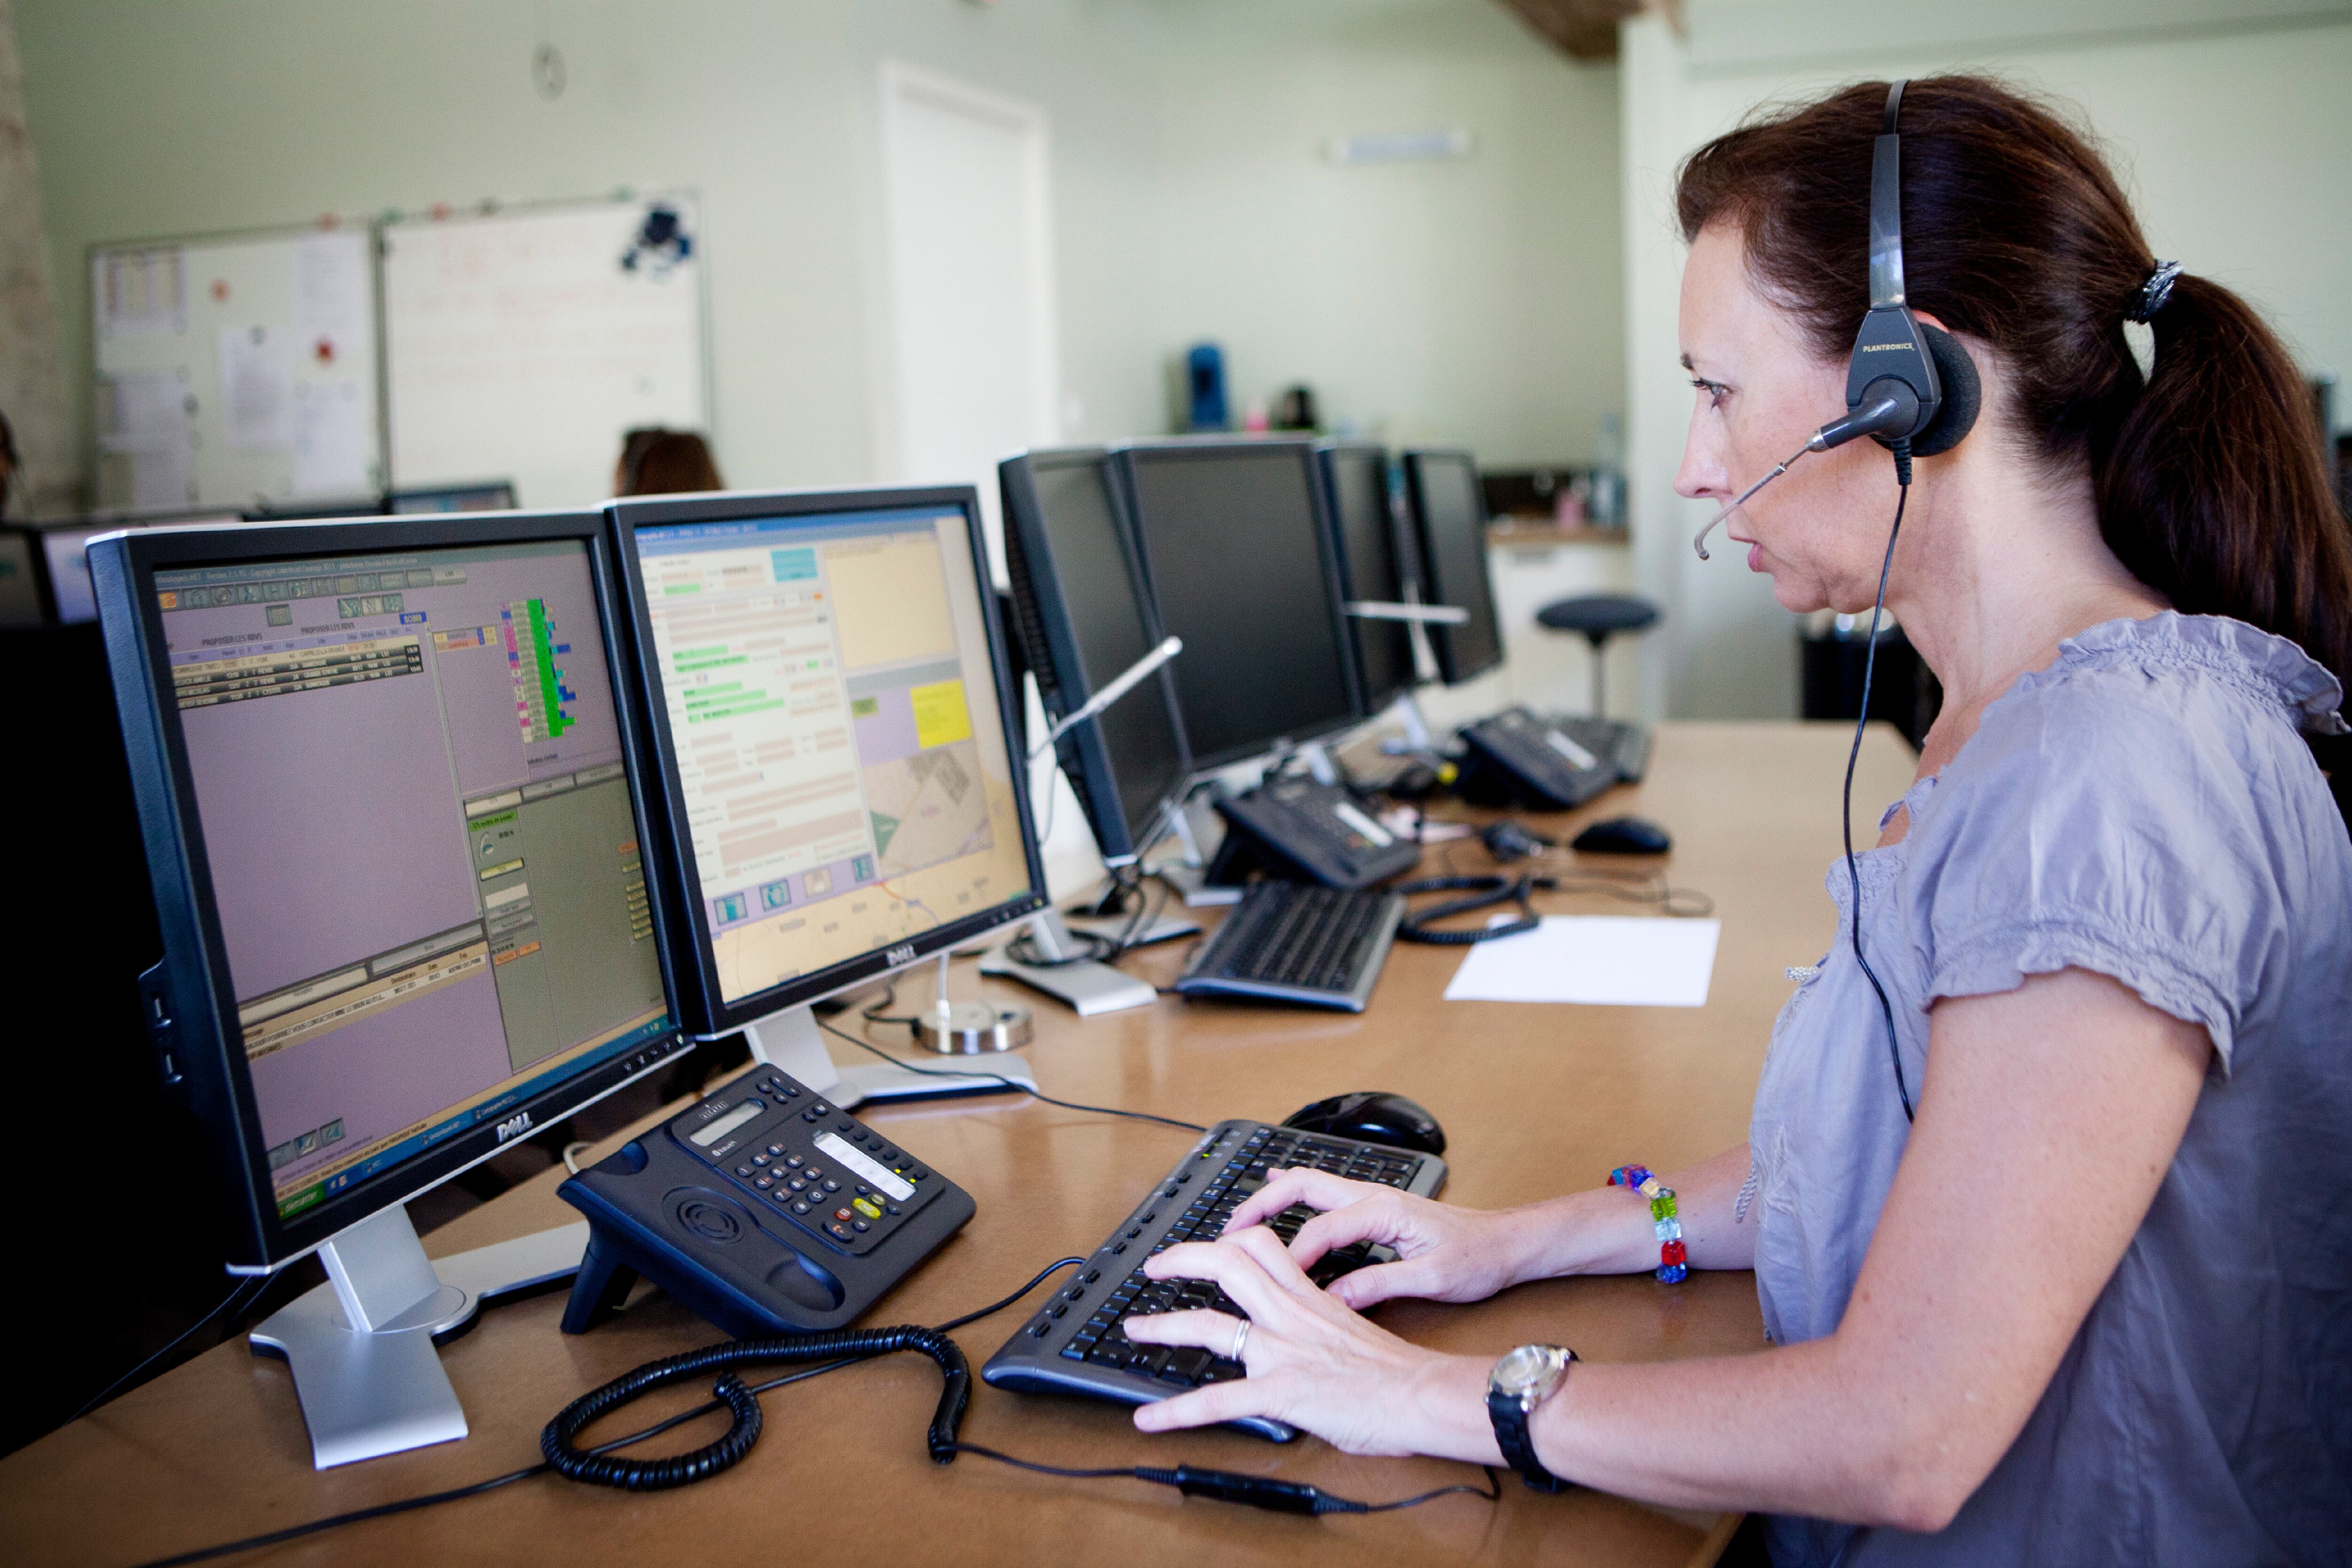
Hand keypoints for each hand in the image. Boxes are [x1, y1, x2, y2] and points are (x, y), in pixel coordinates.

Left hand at [1121, 1227, 1494, 1460]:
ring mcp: (1281, 1351)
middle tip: (1155, 1266)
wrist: (1421, 1395)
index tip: (1212, 1242)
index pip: (1264, 1246)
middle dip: (1182, 1258)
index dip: (1230, 1238)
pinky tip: (1148, 1421)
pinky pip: (1217, 1401)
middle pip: (1228, 1263)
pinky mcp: (1279, 1391)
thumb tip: (1308, 1337)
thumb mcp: (1356, 1330)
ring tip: (1133, 1329)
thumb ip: (1324, 1324)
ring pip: (1209, 1324)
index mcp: (1311, 1298)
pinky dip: (1175, 1411)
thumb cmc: (1400, 1372)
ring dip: (1162, 1326)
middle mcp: (1290, 1315)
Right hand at [1223, 1168, 1530, 1309]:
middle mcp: (1372, 1196)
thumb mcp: (1432, 1279)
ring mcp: (1371, 1198)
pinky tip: (1274, 1198)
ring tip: (1237, 1224)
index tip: (1273, 1286)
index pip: (1321, 1231)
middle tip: (1227, 1234)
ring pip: (1307, 1185)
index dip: (1292, 1258)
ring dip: (1271, 1199)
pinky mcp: (1373, 1208)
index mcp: (1383, 1210)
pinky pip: (1322, 1194)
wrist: (1506, 1242)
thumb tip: (1336, 1299)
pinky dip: (1291, 1196)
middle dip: (1259, 1205)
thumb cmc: (1477, 1257)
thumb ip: (1381, 1285)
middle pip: (1301, 1186)